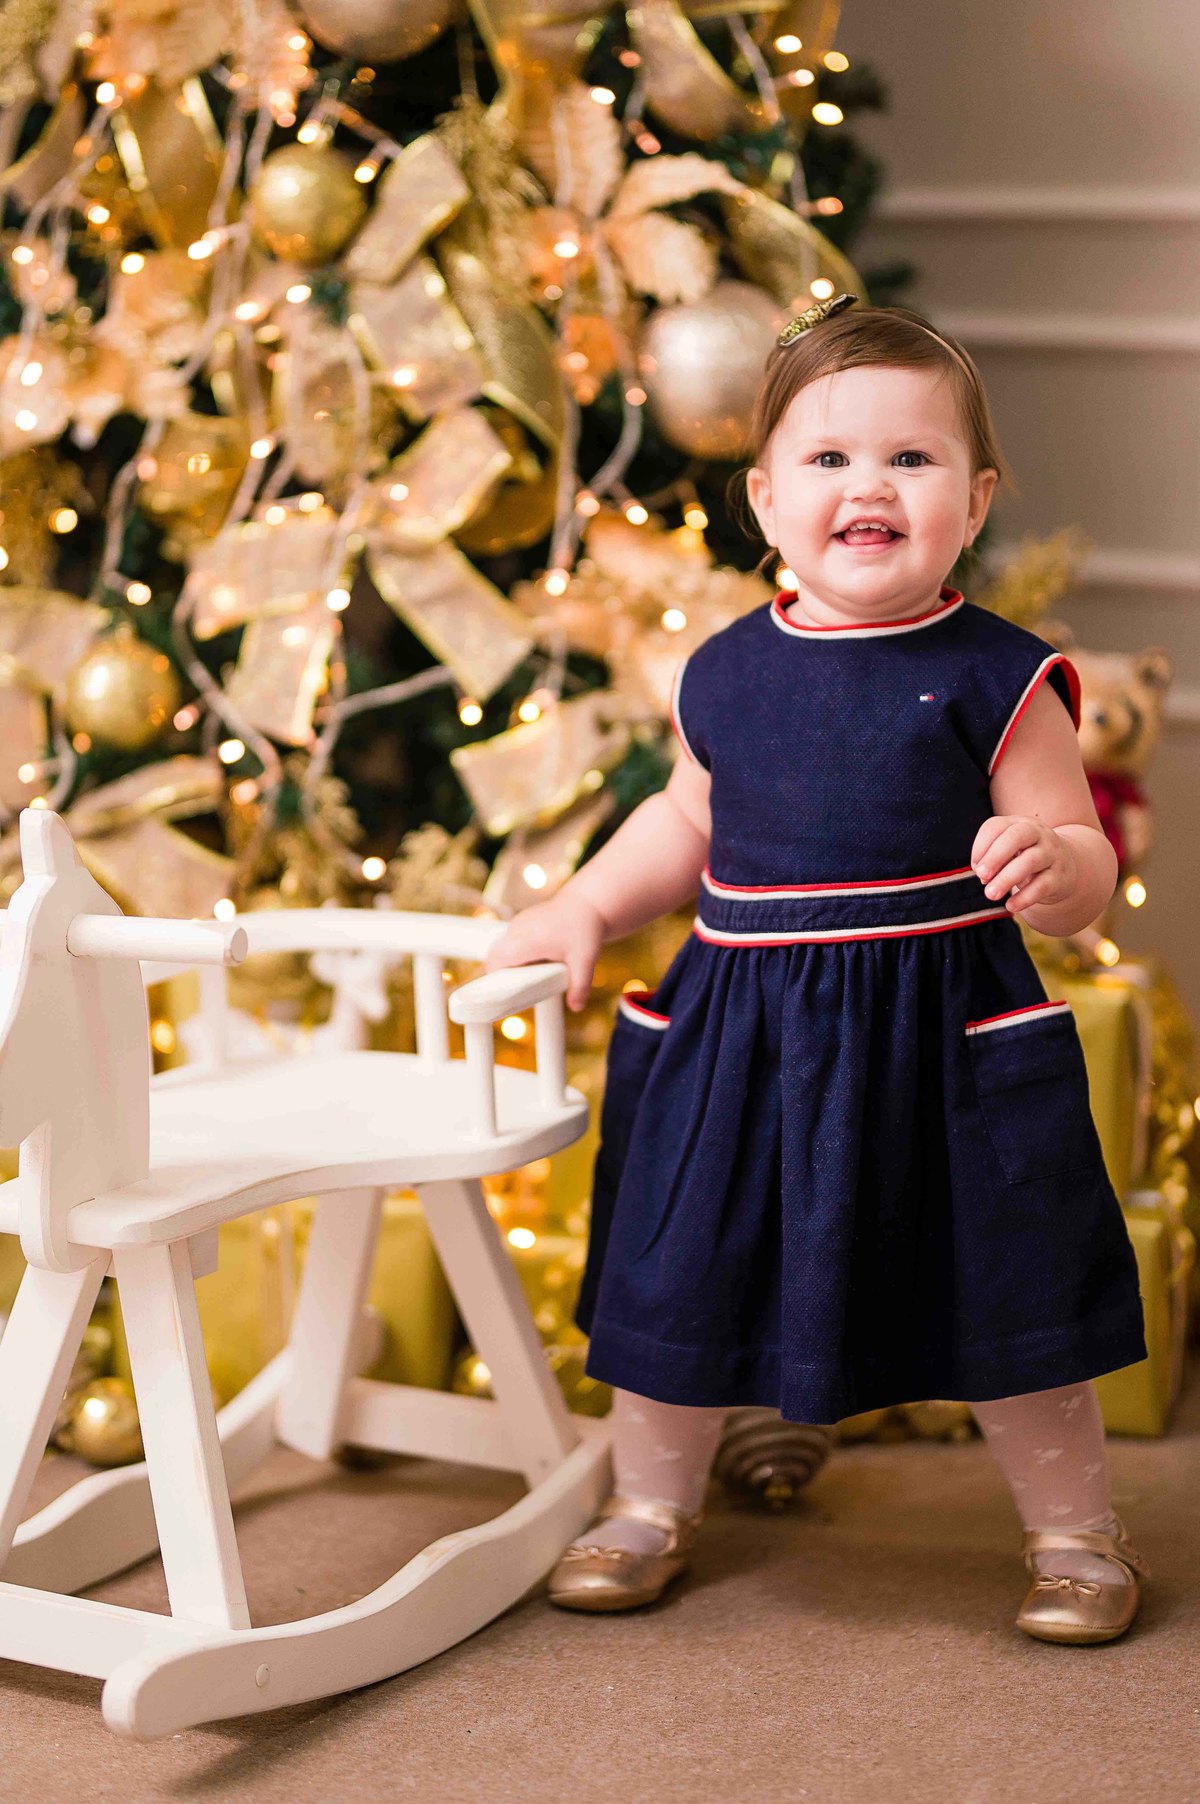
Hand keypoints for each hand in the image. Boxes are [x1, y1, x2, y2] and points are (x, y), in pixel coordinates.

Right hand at [482, 891, 605, 1011]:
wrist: (588, 902)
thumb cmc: (585, 930)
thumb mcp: (585, 961)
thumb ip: (580, 987)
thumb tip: (576, 1008)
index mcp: (524, 942)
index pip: (494, 963)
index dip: (494, 980)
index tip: (501, 994)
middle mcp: (516, 931)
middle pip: (493, 956)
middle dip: (500, 974)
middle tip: (517, 989)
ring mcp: (518, 923)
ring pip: (501, 947)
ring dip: (508, 962)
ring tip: (527, 977)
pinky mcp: (522, 919)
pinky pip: (509, 939)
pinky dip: (514, 952)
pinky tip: (534, 961)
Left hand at [971, 816, 1078, 916]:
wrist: (1066, 867)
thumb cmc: (1026, 857)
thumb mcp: (1010, 852)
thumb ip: (993, 860)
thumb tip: (983, 876)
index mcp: (1020, 824)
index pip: (996, 826)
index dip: (980, 846)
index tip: (975, 867)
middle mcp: (1039, 834)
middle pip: (1016, 836)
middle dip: (995, 856)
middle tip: (981, 875)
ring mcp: (1052, 854)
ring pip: (1030, 861)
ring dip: (1006, 878)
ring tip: (990, 894)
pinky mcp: (1060, 876)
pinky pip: (1042, 885)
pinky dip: (1024, 897)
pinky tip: (1010, 906)